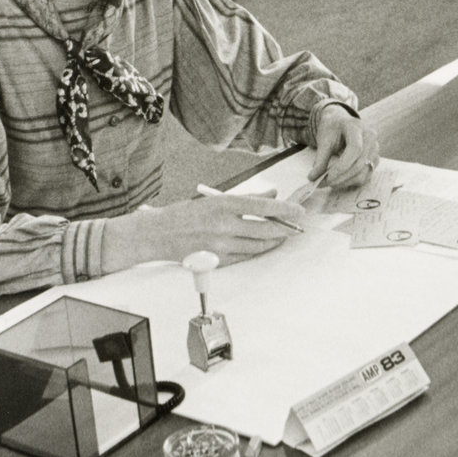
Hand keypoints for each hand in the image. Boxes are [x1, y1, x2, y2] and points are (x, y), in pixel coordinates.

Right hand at [103, 195, 307, 271]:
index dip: (284, 210)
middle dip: (285, 229)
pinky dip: (257, 251)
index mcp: (223, 205)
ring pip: (258, 246)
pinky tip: (262, 245)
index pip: (263, 207)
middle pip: (265, 230)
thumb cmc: (185, 214)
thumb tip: (271, 195)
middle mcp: (223, 225)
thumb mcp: (215, 200)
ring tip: (281, 236)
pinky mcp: (218, 261)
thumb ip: (246, 199)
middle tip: (295, 226)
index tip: (298, 210)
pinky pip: (245, 257)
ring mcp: (221, 246)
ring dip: (273, 241)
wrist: (159, 234)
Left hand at [308, 104, 379, 190]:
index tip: (328, 177)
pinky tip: (338, 181)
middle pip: (359, 163)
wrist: (341, 124)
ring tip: (328, 183)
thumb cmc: (332, 130)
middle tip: (323, 183)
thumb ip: (320, 159)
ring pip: (363, 173)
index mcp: (356, 127)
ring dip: (345, 182)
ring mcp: (375, 150)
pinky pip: (365, 176)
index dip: (342, 165)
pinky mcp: (374, 160)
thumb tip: (313, 178)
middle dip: (341, 177)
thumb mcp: (323, 140)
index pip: (355, 149)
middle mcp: (370, 137)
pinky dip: (350, 182)